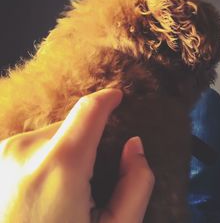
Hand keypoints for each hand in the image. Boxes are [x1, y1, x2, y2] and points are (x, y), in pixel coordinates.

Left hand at [0, 89, 153, 222]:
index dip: (108, 99)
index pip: (89, 111)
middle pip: (71, 127)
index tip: (117, 96)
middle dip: (87, 143)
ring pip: (50, 137)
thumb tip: (135, 146)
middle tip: (92, 181)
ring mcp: (2, 157)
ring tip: (65, 192)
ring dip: (65, 152)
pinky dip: (45, 159)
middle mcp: (24, 152)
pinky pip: (30, 148)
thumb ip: (135, 184)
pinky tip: (43, 193)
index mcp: (59, 166)